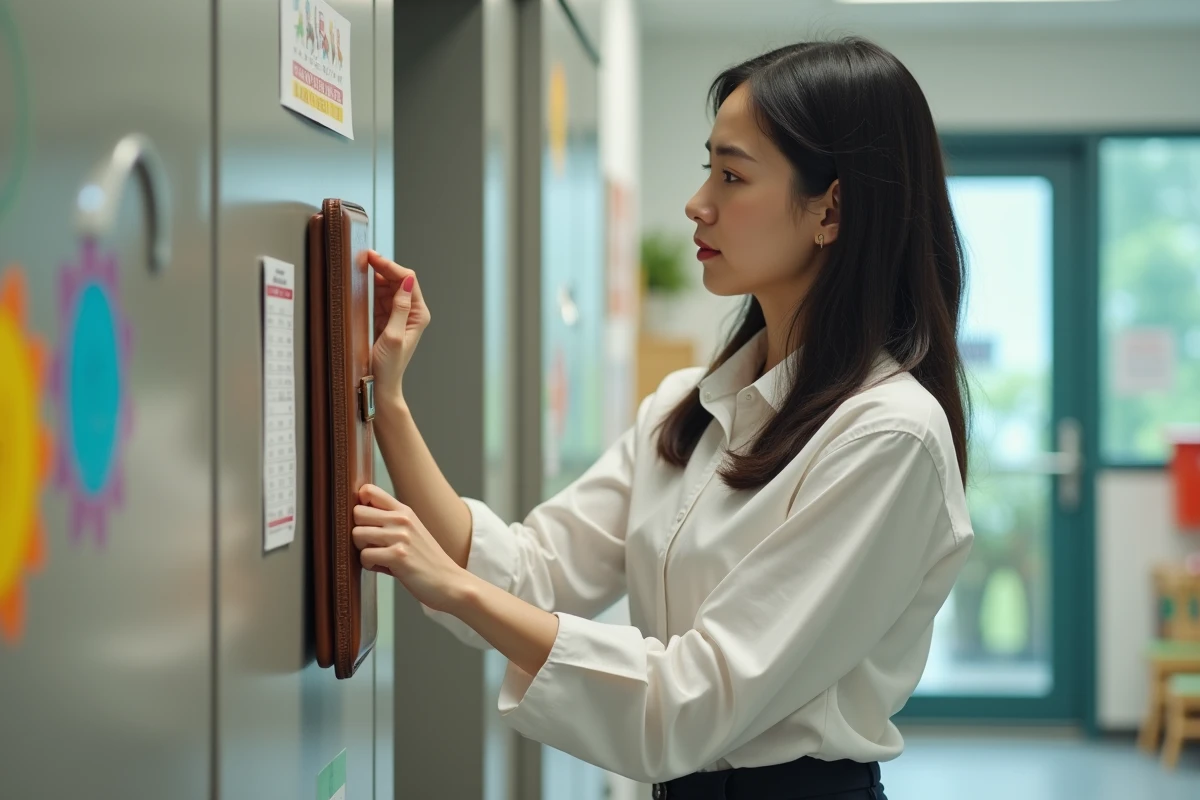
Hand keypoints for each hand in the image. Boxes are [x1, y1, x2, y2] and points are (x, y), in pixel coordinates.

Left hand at [353, 484, 466, 612]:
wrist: (448, 582)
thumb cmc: (426, 560)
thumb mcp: (411, 531)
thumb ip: (388, 521)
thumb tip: (356, 514)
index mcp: (404, 511)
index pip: (369, 491)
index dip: (360, 506)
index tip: (366, 522)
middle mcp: (402, 519)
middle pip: (357, 513)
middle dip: (358, 531)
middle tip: (372, 544)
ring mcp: (401, 536)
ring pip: (357, 534)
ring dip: (362, 550)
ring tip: (379, 557)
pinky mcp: (398, 556)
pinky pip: (364, 555)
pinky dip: (369, 565)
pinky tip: (384, 567)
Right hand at [368, 251, 430, 406]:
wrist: (380, 386)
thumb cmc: (389, 367)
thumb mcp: (393, 336)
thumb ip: (400, 308)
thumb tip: (406, 282)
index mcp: (419, 314)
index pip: (408, 280)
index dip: (391, 266)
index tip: (373, 258)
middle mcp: (411, 312)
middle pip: (398, 280)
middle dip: (382, 267)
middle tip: (362, 256)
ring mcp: (397, 314)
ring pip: (387, 286)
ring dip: (374, 276)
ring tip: (358, 265)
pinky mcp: (384, 319)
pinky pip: (377, 297)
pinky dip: (368, 289)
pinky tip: (358, 282)